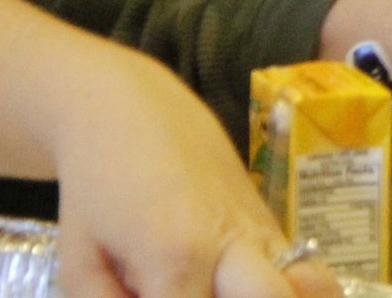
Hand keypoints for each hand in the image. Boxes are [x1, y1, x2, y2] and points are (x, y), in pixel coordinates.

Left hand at [52, 51, 337, 297]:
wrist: (130, 111)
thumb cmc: (97, 188)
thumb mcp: (79, 263)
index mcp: (177, 259)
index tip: (151, 295)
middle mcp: (232, 247)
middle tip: (204, 295)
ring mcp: (260, 231)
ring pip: (312, 284)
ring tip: (244, 291)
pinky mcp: (271, 221)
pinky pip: (307, 267)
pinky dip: (303, 291)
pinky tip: (268, 294)